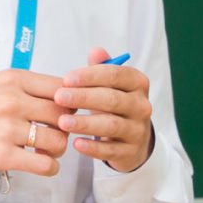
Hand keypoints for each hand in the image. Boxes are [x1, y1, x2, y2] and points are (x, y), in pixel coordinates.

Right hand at [0, 70, 72, 177]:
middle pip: (64, 114)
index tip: (65, 112)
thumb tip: (58, 97)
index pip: (61, 87)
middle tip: (56, 134)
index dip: (69, 102)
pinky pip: (45, 164)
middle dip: (65, 127)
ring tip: (45, 151)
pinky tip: (40, 165)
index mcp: (11, 80)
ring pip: (59, 141)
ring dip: (57, 150)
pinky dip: (50, 168)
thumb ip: (23, 89)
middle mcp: (12, 100)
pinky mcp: (2, 156)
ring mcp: (7, 128)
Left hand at [54, 47, 153, 172]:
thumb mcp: (110, 84)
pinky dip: (93, 148)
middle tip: (59, 97)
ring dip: (86, 123)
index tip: (66, 78)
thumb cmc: (114, 105)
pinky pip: (111, 150)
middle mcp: (142, 105)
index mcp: (137, 83)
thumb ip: (101, 67)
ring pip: (112, 125)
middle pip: (112, 99)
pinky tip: (76, 143)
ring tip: (63, 122)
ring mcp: (138, 130)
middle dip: (84, 97)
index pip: (115, 74)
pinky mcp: (131, 151)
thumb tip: (96, 51)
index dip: (90, 76)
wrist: (132, 138)